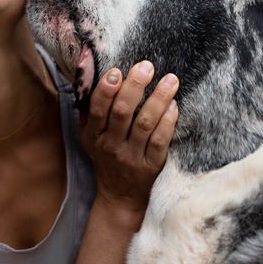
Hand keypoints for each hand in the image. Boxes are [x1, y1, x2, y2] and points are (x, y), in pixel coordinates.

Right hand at [79, 61, 178, 225]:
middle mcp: (111, 146)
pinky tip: (174, 106)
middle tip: (147, 67)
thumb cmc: (105, 158)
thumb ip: (90, 109)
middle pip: (122, 113)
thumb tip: (88, 72)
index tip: (116, 72)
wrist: (119, 197)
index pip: (98, 110)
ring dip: (158, 99)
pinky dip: (168, 122)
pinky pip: (160, 141)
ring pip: (145, 124)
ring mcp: (131, 157)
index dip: (106, 90)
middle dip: (135, 87)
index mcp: (94, 136)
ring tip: (171, 80)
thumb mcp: (90, 137)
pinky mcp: (151, 166)